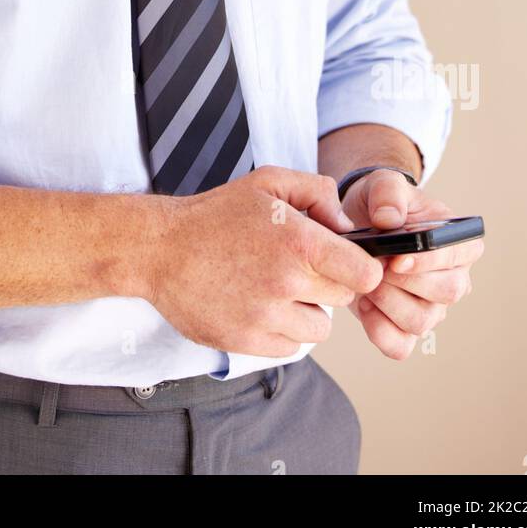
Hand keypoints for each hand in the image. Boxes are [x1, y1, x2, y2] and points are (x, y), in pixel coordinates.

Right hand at [146, 166, 383, 358]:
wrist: (160, 249)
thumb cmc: (215, 214)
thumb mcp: (268, 182)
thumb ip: (318, 191)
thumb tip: (346, 225)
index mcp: (299, 242)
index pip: (365, 274)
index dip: (360, 267)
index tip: (345, 262)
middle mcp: (287, 283)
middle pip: (343, 298)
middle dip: (328, 282)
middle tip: (297, 266)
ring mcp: (266, 317)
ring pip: (318, 327)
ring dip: (306, 310)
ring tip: (276, 288)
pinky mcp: (247, 342)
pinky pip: (290, 346)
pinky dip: (282, 330)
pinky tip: (259, 305)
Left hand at [341, 170, 484, 360]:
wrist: (358, 222)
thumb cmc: (381, 204)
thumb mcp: (383, 184)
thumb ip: (388, 193)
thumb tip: (389, 219)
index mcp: (458, 243)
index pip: (461, 256)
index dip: (431, 262)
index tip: (397, 258)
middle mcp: (452, 279)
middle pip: (445, 293)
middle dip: (404, 282)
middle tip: (373, 266)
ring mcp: (431, 307)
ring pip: (421, 322)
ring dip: (388, 304)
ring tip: (365, 282)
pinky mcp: (404, 327)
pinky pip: (400, 346)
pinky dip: (379, 331)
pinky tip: (364, 306)